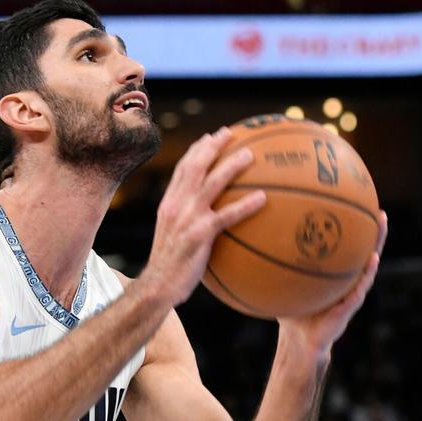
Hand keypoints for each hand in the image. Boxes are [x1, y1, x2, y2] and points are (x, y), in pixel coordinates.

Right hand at [141, 127, 266, 307]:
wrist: (157, 287)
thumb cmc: (169, 269)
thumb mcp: (173, 239)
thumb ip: (187, 224)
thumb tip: (209, 220)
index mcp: (169, 204)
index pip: (182, 170)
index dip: (196, 150)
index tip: (210, 137)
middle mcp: (176, 206)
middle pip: (195, 167)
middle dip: (212, 146)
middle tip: (230, 133)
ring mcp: (187, 219)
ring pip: (212, 183)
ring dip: (231, 166)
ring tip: (250, 155)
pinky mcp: (199, 235)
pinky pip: (227, 216)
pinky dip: (245, 205)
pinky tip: (263, 198)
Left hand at [277, 211, 388, 357]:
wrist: (299, 339)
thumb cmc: (292, 310)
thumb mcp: (283, 285)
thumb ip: (275, 267)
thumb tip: (255, 241)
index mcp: (335, 273)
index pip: (347, 246)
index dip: (354, 228)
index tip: (359, 205)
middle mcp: (347, 280)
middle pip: (363, 251)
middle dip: (374, 231)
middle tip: (380, 211)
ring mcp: (351, 292)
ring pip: (368, 266)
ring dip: (377, 245)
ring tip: (381, 227)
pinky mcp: (349, 306)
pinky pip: (359, 288)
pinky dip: (367, 274)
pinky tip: (372, 260)